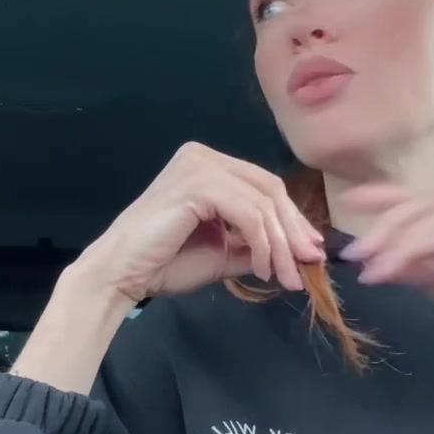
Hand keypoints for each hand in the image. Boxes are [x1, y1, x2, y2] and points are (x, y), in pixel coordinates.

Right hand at [70, 143, 325, 303]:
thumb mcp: (224, 252)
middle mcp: (204, 156)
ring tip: (286, 277)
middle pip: (269, 189)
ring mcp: (199, 165)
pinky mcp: (197, 183)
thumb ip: (258, 244)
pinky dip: (262, 243)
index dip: (292, 219)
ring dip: (281, 245)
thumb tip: (302, 252)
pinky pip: (248, 213)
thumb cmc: (164, 264)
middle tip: (309, 266)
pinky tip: (261, 269)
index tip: (312, 252)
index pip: (264, 186)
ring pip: (262, 203)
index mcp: (209, 166)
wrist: (121, 273)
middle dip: (294, 231)